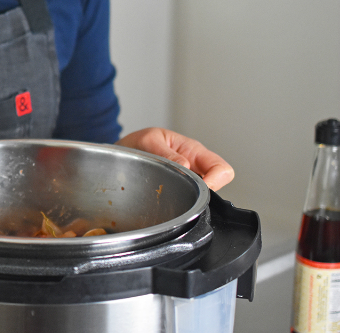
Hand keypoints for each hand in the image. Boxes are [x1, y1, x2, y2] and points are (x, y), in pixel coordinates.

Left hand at [115, 128, 234, 189]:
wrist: (124, 150)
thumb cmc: (139, 143)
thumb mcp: (149, 141)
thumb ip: (167, 154)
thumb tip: (187, 166)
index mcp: (192, 150)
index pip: (221, 168)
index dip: (216, 182)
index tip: (199, 190)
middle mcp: (195, 165)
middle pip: (217, 184)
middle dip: (203, 194)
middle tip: (180, 195)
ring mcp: (188, 178)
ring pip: (203, 195)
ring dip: (189, 198)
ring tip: (167, 196)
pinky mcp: (179, 190)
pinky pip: (188, 199)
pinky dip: (179, 203)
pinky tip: (164, 201)